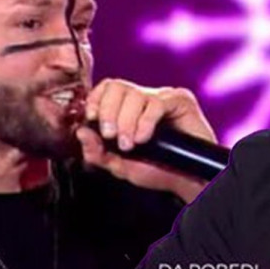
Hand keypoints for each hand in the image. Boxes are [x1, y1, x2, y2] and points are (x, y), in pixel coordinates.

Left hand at [75, 79, 216, 202]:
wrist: (188, 182)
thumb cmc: (159, 172)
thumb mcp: (121, 166)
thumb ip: (98, 152)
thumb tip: (80, 132)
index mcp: (128, 109)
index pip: (106, 89)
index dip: (96, 99)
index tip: (91, 119)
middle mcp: (144, 99)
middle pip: (117, 86)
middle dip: (108, 112)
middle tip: (110, 136)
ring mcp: (163, 97)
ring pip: (135, 94)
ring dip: (126, 121)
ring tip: (130, 144)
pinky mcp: (180, 101)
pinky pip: (157, 103)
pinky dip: (145, 122)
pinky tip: (144, 138)